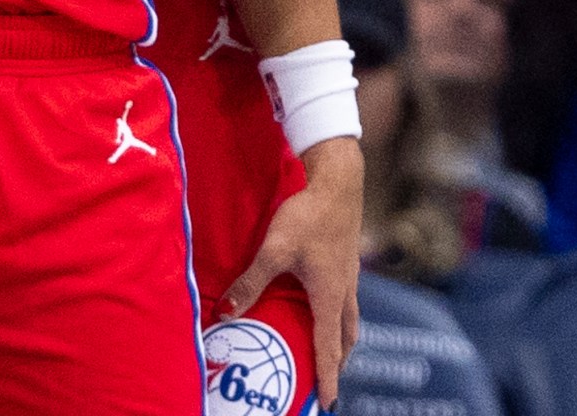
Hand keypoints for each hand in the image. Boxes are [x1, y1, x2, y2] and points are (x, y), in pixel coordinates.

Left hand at [224, 137, 360, 408]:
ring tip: (330, 353)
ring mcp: (349, 277)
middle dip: (336, 363)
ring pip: (349, 320)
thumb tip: (226, 313)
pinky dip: (339, 317)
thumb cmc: (307, 215)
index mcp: (329, 296)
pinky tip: (325, 308)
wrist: (338, 182)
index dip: (326, 375)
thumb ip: (250, 282)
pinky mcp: (345, 262)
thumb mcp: (274, 250)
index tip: (329, 401)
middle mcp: (344, 292)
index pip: (328, 347)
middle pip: (345, 339)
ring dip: (340, 341)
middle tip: (326, 383)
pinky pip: (346, 301)